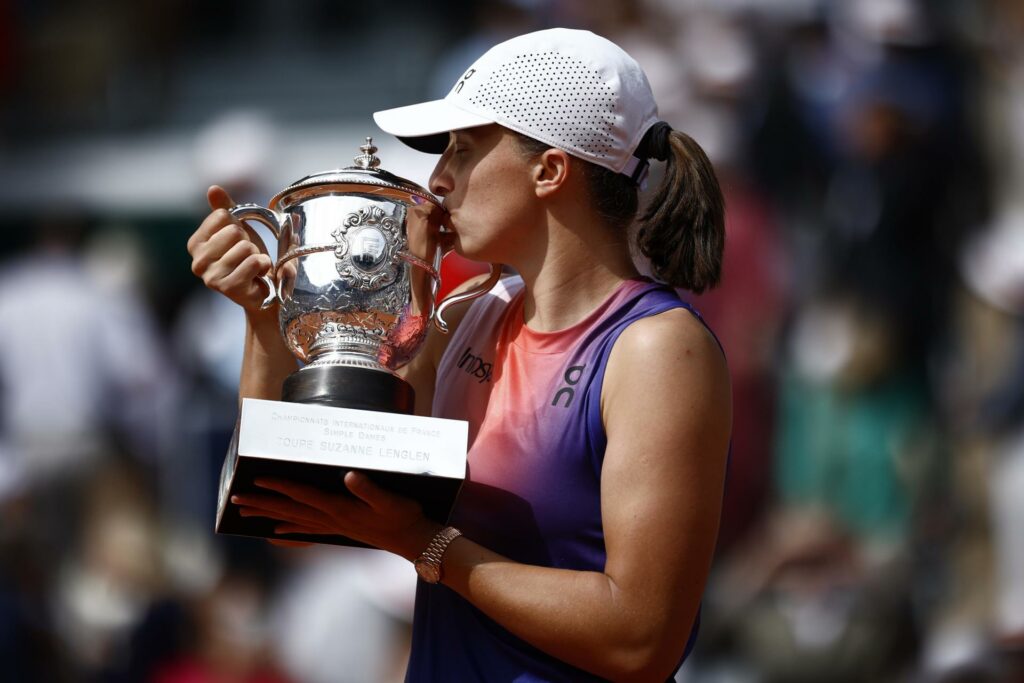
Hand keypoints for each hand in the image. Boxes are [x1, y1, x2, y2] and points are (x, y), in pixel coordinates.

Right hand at [187, 185, 274, 311]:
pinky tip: (258, 276)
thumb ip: (225, 208)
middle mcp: (198, 261)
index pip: (222, 215)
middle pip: (234, 230)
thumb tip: (213, 188)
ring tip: (253, 268)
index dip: (238, 225)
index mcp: (196, 243)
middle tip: (247, 257)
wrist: (265, 292)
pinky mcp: (228, 288)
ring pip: (246, 247)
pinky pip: (254, 262)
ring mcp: (211, 276)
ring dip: (257, 256)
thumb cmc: (248, 259)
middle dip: (249, 242)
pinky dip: (263, 266)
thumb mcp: (238, 230)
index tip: (238, 242)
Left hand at [231, 471, 439, 558]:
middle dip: (262, 503)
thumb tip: (349, 476)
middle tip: (235, 499)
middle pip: (289, 509)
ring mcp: (333, 526)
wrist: (412, 540)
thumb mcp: (390, 499)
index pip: (303, 494)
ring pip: (292, 519)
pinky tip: (275, 531)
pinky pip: (306, 530)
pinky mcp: (339, 530)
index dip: (280, 486)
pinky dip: (287, 529)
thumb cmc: (403, 516)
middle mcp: (331, 518)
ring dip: (268, 515)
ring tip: (245, 512)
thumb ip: (369, 488)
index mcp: (340, 508)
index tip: (257, 479)